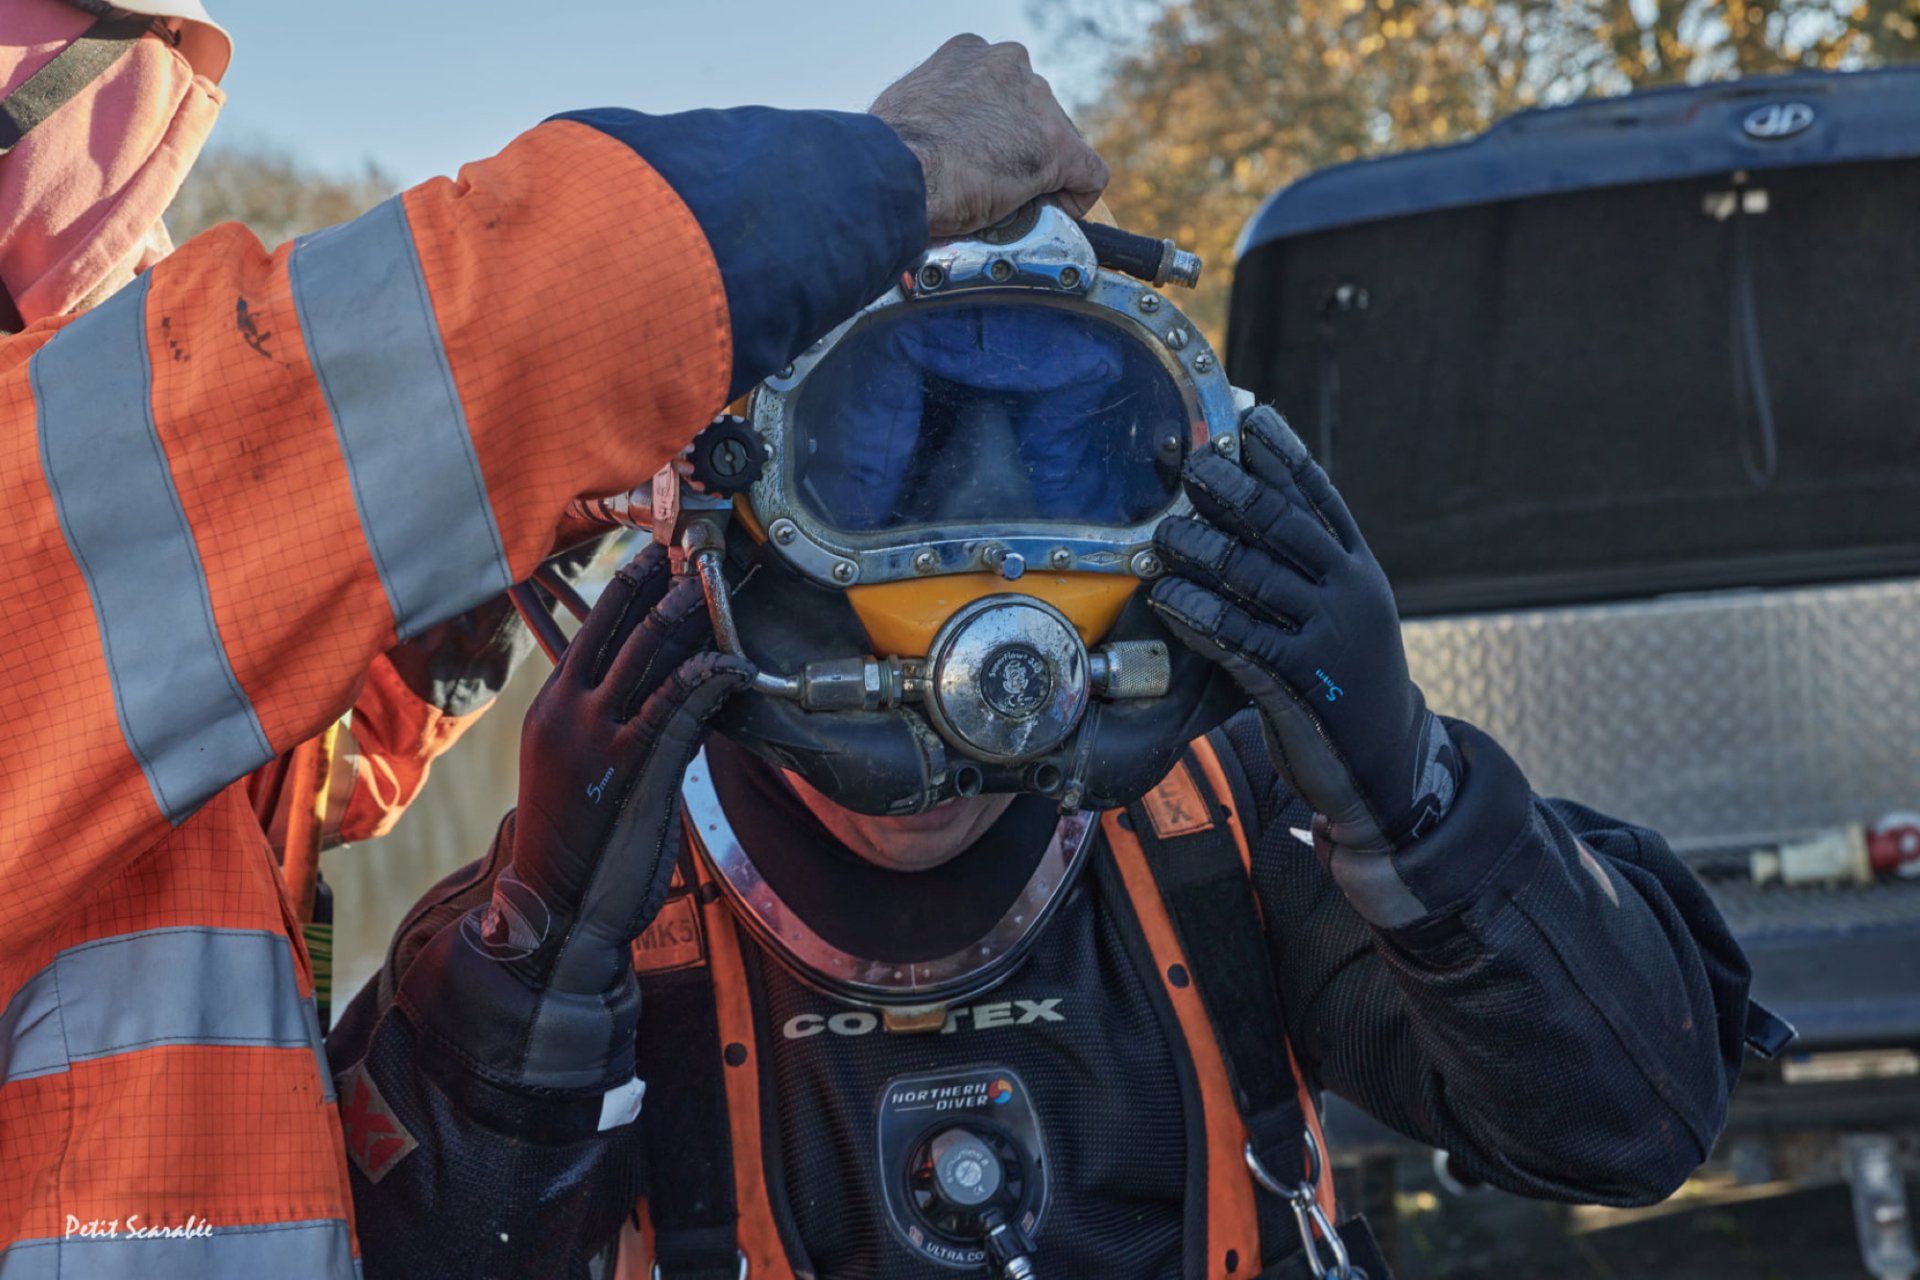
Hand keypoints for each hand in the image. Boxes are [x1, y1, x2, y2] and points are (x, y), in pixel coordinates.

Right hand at [482, 545, 752, 998]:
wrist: (555, 909)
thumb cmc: (580, 844)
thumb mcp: (590, 770)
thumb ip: (626, 725)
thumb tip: (674, 687)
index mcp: (553, 707)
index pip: (589, 629)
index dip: (625, 588)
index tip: (655, 555)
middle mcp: (567, 711)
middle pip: (614, 627)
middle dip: (655, 585)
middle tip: (689, 549)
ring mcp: (595, 737)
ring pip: (644, 656)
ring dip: (683, 616)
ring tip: (711, 586)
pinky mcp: (629, 767)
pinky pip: (671, 707)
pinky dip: (703, 678)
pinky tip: (728, 662)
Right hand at [871, 34, 1108, 237]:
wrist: (897, 174)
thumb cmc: (888, 153)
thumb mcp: (907, 108)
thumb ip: (935, 112)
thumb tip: (932, 137)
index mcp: (969, 53)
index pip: (1001, 87)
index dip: (994, 125)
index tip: (978, 152)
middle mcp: (1009, 65)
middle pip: (1033, 110)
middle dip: (1019, 145)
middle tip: (992, 181)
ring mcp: (1036, 104)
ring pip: (1059, 139)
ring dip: (1040, 171)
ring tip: (1008, 202)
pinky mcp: (1057, 147)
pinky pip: (1088, 173)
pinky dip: (1076, 196)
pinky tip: (1054, 212)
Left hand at [1148, 407, 1457, 857]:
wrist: (1386, 766)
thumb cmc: (1344, 684)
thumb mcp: (1342, 618)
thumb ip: (1305, 574)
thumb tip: (1247, 522)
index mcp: (1359, 568)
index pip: (1318, 497)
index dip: (1281, 456)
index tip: (1248, 419)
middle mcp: (1351, 591)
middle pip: (1284, 525)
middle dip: (1234, 490)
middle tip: (1191, 466)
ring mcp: (1330, 634)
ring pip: (1257, 577)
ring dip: (1204, 550)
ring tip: (1164, 534)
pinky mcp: (1303, 680)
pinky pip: (1241, 638)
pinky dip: (1201, 615)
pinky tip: (1169, 599)